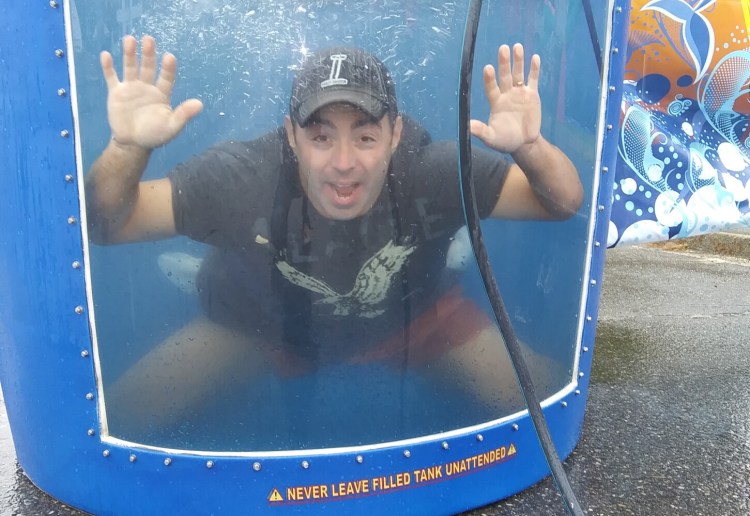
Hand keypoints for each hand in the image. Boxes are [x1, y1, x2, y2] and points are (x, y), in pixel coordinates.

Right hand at [100, 35, 202, 149]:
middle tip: (148, 39)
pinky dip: (108, 67)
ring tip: (129, 39)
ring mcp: (131, 88)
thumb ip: (184, 114)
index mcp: (162, 94)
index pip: (167, 78)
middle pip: (148, 67)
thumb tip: (200, 104)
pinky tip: (106, 55)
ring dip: (130, 54)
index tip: (169, 57)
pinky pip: (112, 77)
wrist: (133, 143)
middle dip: (149, 54)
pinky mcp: (116, 93)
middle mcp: (147, 87)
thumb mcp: (172, 126)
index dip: (168, 68)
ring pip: (131, 67)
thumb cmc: (155, 135)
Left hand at [470, 44, 541, 153]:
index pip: (491, 87)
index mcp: (495, 102)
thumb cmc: (505, 140)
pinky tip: (535, 58)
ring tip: (517, 47)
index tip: (488, 68)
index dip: (490, 78)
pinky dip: (534, 69)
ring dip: (518, 61)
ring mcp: (519, 93)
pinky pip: (533, 80)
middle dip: (504, 63)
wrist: (524, 143)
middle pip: (504, 76)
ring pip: (518, 74)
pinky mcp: (532, 95)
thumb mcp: (492, 138)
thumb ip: (481, 131)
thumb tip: (467, 126)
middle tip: (503, 48)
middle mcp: (506, 94)